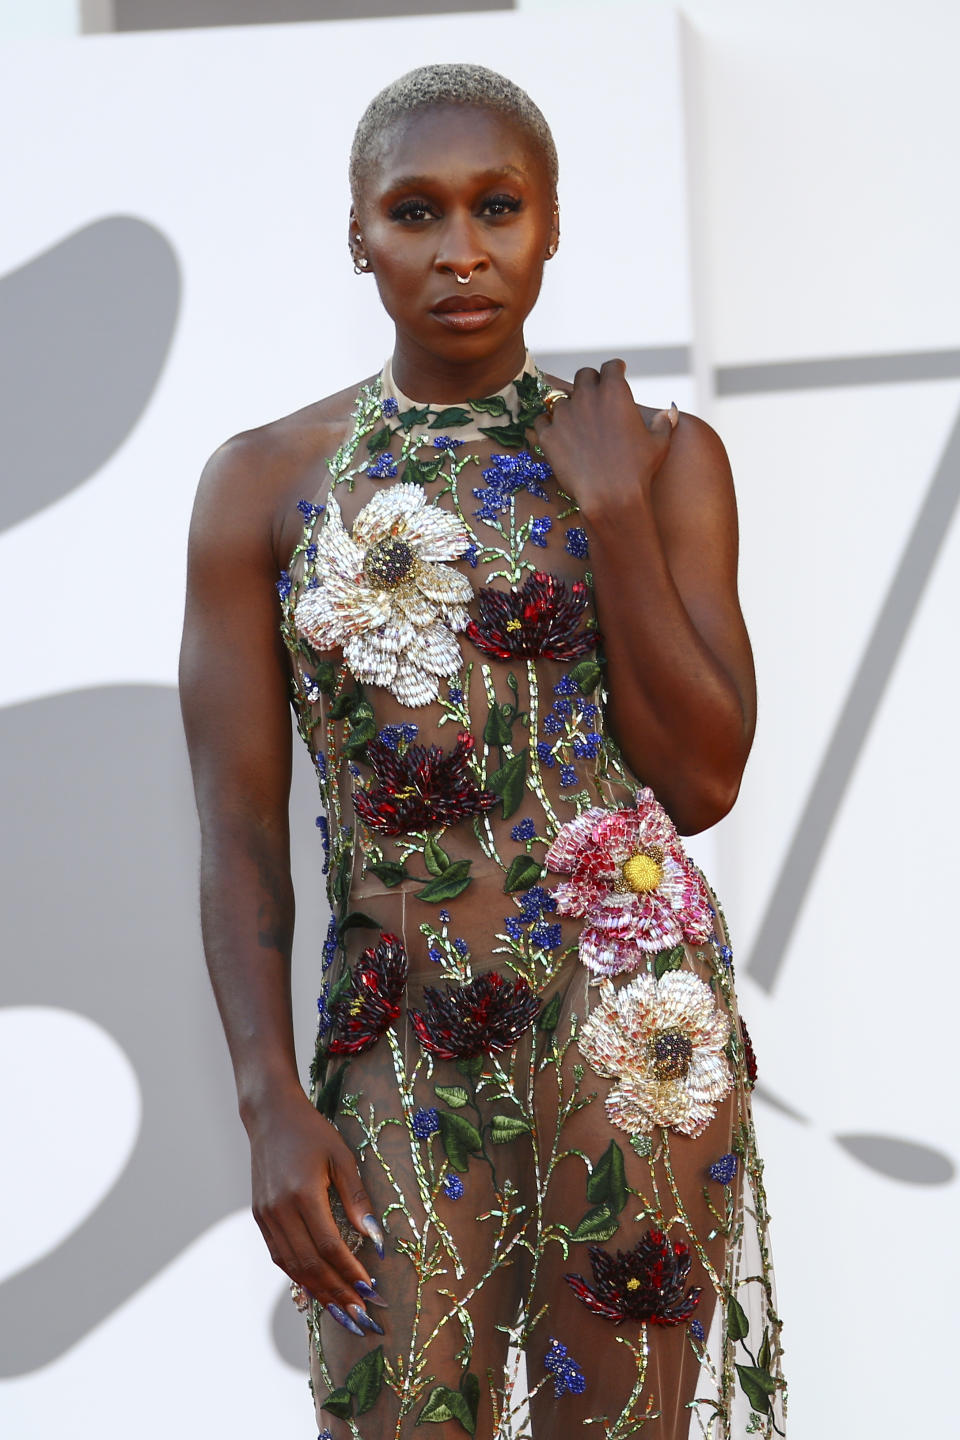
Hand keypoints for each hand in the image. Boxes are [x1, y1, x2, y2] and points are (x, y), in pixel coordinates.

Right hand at [247, 1088, 387, 1337]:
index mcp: (302, 1193)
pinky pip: (280, 1256)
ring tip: (343, 1313)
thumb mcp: (342, 1157)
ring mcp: (266, 1216)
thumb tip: (378, 1241)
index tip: (372, 1292)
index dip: (351, 1273)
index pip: (330, 1247)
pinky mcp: (260, 1217)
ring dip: (319, 1293)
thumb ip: (358, 1199)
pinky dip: (300, 1277)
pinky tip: (317, 1289)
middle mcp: (280, 1210)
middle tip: (361, 1317)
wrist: (270, 1116)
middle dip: (337, 1294)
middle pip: (311, 1265)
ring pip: (293, 1267)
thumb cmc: (313, 1132)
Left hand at [532, 358, 677, 522]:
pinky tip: (554, 432)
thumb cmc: (638, 470)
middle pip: (583, 376)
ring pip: (559, 398)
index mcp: (615, 392)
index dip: (615, 368)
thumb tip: (669, 412)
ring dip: (567, 405)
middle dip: (590, 381)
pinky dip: (547, 424)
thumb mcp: (659, 443)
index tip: (616, 371)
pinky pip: (541, 421)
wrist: (610, 496)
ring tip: (573, 419)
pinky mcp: (548, 435)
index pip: (611, 366)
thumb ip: (663, 422)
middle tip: (594, 393)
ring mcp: (564, 415)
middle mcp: (587, 396)